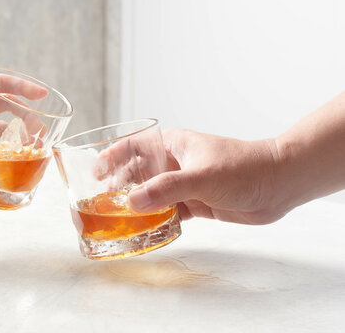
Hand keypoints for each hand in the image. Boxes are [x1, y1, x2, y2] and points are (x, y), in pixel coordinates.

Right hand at [99, 129, 283, 224]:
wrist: (278, 185)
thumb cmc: (243, 167)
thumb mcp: (201, 176)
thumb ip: (166, 189)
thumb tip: (132, 202)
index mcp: (173, 145)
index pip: (134, 145)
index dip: (112, 156)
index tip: (96, 172)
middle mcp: (175, 163)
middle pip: (139, 172)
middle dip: (120, 185)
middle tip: (104, 202)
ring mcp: (185, 183)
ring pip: (152, 194)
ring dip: (138, 205)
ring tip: (120, 219)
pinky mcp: (195, 203)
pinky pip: (168, 211)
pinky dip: (157, 220)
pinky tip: (147, 230)